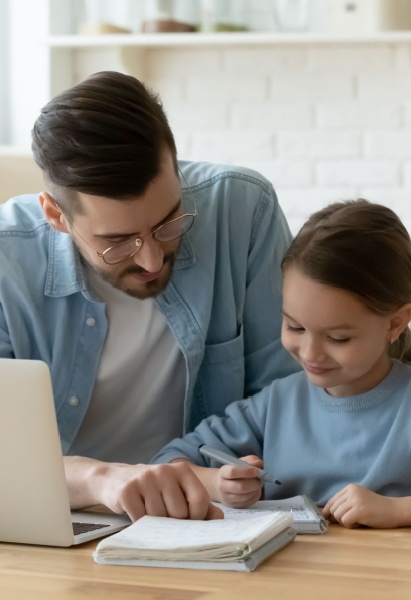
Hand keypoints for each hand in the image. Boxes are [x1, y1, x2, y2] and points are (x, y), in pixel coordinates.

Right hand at [65, 457, 222, 521]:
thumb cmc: (154, 489)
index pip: (200, 500)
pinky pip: (141, 519)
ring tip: (149, 509)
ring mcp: (145, 479)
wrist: (117, 479)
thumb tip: (219, 518)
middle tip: (163, 514)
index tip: (187, 519)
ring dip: (155, 522)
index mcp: (182, 470)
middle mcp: (164, 470)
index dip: (196, 517)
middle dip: (173, 521)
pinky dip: (140, 522)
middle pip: (180, 513)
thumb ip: (200, 504)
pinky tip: (137, 510)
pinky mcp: (127, 491)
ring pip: (160, 518)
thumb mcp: (178, 491)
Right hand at [212, 455, 263, 507]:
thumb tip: (259, 463)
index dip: (246, 472)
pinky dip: (255, 496)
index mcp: (223, 473)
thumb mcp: (239, 462)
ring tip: (258, 484)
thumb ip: (250, 460)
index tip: (257, 471)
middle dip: (254, 483)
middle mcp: (222, 486)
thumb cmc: (232, 473)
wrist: (219, 486)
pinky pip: (247, 503)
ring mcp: (227, 498)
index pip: (232, 472)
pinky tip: (255, 491)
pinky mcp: (233, 506)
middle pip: (240, 487)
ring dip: (255, 490)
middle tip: (260, 480)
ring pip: (245, 496)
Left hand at [323, 483, 402, 528]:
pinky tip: (360, 523)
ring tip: (357, 520)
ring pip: (337, 515)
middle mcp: (351, 491)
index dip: (328, 511)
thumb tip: (327, 516)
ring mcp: (355, 500)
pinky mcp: (359, 511)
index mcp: (349, 487)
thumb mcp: (358, 500)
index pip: (332, 500)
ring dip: (345, 522)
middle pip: (333, 509)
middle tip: (351, 520)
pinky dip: (350, 526)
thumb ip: (344, 504)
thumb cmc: (376, 508)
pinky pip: (345, 521)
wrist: (394, 510)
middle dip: (338, 518)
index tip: (327, 519)